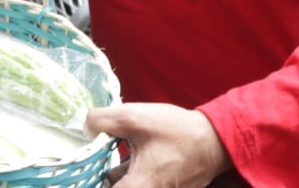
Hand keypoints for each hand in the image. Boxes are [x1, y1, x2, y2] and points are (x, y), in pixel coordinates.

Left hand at [85, 103, 230, 186]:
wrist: (214, 141)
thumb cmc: (177, 131)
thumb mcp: (133, 117)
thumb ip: (101, 121)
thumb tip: (86, 129)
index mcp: (139, 187)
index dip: (88, 181)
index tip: (84, 169)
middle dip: (104, 174)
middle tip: (101, 156)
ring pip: (125, 185)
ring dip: (118, 173)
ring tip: (124, 153)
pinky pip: (140, 184)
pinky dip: (133, 174)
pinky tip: (137, 156)